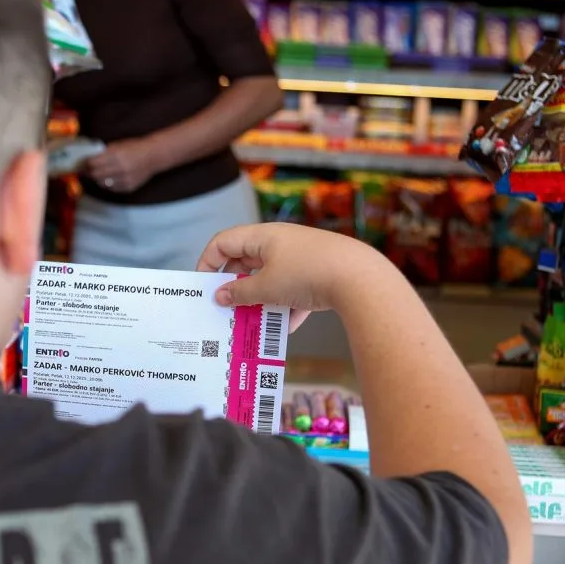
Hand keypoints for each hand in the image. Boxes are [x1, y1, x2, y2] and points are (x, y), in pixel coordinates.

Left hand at [86, 138, 160, 193]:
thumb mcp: (118, 145)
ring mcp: (124, 179)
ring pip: (102, 183)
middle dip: (90, 172)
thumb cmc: (135, 148)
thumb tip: (89, 159)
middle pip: (96, 175)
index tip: (83, 163)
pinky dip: (108, 184)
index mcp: (116, 155)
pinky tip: (110, 178)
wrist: (153, 156)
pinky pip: (112, 188)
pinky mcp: (128, 187)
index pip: (94, 163)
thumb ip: (104, 152)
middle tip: (88, 170)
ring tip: (99, 174)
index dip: (86, 164)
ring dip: (98, 179)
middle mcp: (120, 168)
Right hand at [195, 223, 394, 331]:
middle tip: (227, 308)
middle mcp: (281, 242)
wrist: (361, 278)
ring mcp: (301, 257)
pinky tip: (287, 328)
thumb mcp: (266, 287)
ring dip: (261, 300)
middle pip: (247, 261)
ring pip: (271, 279)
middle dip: (236, 286)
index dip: (208, 262)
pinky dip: (287, 307)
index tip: (203, 287)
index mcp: (263, 236)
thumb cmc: (306, 274)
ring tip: (254, 321)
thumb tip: (221, 296)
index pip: (224, 242)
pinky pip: (294, 290)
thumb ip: (239, 293)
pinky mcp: (319, 273)